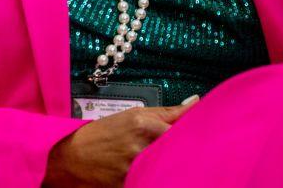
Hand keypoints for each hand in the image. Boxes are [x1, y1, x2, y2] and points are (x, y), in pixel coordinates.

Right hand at [44, 97, 197, 187]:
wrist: (71, 158)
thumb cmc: (102, 134)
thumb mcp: (132, 116)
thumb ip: (167, 111)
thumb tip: (196, 103)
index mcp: (144, 124)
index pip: (184, 129)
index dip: (199, 133)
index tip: (211, 134)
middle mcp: (141, 147)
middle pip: (180, 151)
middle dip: (187, 152)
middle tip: (198, 152)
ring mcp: (135, 169)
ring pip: (168, 169)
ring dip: (173, 166)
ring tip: (169, 164)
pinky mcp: (130, 185)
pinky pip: (153, 181)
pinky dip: (157, 178)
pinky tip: (156, 175)